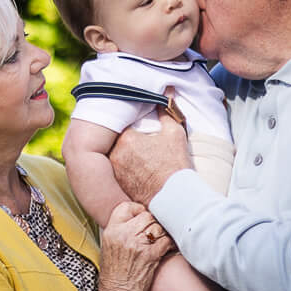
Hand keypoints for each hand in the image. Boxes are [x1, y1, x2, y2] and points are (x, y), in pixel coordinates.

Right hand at [94, 200, 169, 290]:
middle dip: (152, 222)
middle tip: (153, 231)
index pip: (126, 207)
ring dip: (162, 233)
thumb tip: (136, 218)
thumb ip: (119, 230)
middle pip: (146, 215)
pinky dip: (169, 243)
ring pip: (157, 226)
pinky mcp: (151, 255)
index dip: (137, 209)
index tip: (141, 216)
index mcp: (111, 231)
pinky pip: (166, 240)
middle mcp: (123, 235)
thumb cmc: (114, 273)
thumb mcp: (108, 246)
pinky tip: (168, 247)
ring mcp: (138, 244)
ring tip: (160, 240)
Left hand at [109, 87, 190, 204]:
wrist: (176, 198)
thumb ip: (166, 111)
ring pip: (114, 155)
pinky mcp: (117, 186)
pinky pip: (115, 171)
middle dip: (124, 138)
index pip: (122, 123)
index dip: (130, 123)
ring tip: (136, 155)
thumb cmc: (176, 165)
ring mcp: (114, 172)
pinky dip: (122, 168)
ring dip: (122, 153)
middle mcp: (116, 155)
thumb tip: (167, 91)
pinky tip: (134, 169)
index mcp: (127, 139)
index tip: (136, 126)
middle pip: (115, 140)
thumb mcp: (174, 134)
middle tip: (136, 142)